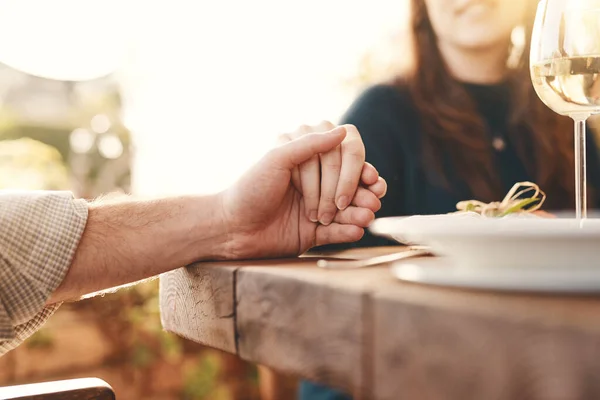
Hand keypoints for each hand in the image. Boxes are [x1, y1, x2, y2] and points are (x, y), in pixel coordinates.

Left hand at [219, 126, 380, 258]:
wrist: (231, 227)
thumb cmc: (250, 189)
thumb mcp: (277, 159)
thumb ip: (310, 144)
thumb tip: (343, 130)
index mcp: (305, 161)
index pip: (340, 161)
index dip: (355, 171)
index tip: (369, 179)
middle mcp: (313, 182)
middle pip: (348, 186)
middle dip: (358, 194)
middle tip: (371, 202)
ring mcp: (315, 208)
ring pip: (346, 209)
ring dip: (359, 212)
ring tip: (368, 216)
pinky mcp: (312, 234)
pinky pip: (335, 232)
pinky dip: (347, 231)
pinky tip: (357, 230)